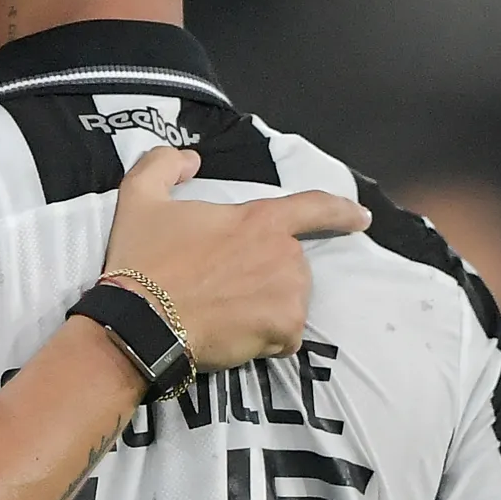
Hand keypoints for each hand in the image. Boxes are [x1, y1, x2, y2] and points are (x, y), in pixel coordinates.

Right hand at [99, 146, 367, 370]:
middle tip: (223, 288)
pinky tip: (234, 335)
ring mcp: (288, 293)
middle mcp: (284, 254)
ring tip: (225, 313)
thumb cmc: (142, 261)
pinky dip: (266, 339)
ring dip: (266, 308)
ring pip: (288, 301)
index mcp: (259, 219)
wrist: (141, 323)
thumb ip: (163, 164)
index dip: (341, 211)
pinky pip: (286, 337)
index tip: (360, 218)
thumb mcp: (139, 199)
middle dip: (265, 276)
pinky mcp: (285, 329)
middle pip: (291, 265)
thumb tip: (191, 160)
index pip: (314, 208)